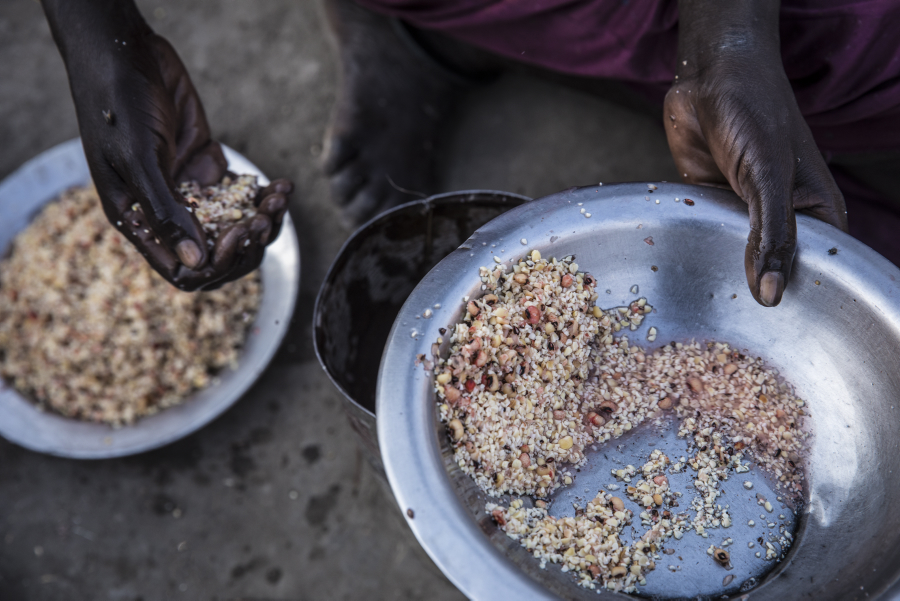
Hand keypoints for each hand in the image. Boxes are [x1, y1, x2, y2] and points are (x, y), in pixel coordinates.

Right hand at [42, 0, 290, 289]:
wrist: (126, 54)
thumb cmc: (119, 105)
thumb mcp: (139, 158)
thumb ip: (165, 211)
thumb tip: (194, 264)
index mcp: (140, 221)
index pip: (182, 272)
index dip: (214, 266)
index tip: (234, 235)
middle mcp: (167, 213)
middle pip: (217, 258)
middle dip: (246, 245)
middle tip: (263, 218)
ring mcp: (192, 192)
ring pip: (237, 229)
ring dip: (264, 221)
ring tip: (279, 198)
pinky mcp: (211, 170)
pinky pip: (245, 198)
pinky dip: (268, 197)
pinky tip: (283, 186)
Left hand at [665, 0, 846, 306]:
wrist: (709, 75)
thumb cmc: (756, 113)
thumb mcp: (769, 178)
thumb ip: (770, 237)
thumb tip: (770, 295)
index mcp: (817, 214)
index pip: (818, 269)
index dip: (802, 299)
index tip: (782, 337)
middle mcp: (782, 220)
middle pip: (773, 270)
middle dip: (754, 294)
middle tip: (736, 336)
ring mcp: (744, 215)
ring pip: (734, 258)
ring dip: (720, 276)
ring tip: (706, 315)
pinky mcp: (709, 207)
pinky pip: (703, 239)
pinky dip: (694, 252)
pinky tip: (682, 278)